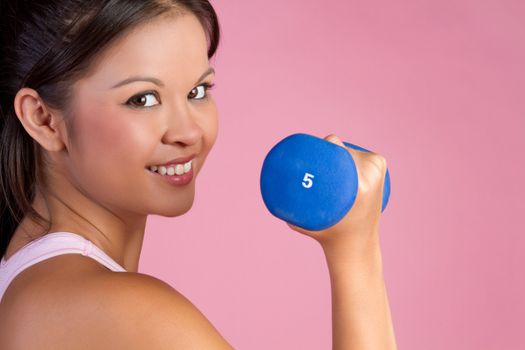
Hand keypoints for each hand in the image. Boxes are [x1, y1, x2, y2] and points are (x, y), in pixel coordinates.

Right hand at [287, 134, 387, 250]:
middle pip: (341, 147)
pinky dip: (350, 153)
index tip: (305, 153)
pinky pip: (361, 152)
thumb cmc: (327, 234)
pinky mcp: (380, 168)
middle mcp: (372, 174)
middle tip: (310, 161)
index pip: (335, 147)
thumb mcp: (304, 223)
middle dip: (323, 149)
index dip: (318, 145)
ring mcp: (379, 170)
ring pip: (350, 149)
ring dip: (335, 151)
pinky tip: (341, 155)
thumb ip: (287, 209)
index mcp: (360, 185)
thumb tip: (271, 191)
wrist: (357, 244)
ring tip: (323, 164)